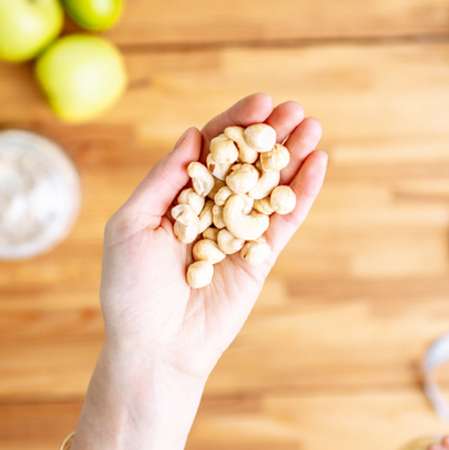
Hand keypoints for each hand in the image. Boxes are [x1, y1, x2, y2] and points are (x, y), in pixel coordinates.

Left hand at [65, 94, 325, 449]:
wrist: (154, 348)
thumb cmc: (130, 290)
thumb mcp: (131, 226)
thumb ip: (163, 181)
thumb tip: (192, 136)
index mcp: (177, 195)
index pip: (211, 148)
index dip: (235, 123)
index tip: (259, 101)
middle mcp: (210, 208)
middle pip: (246, 160)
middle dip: (270, 132)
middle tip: (294, 108)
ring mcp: (237, 232)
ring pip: (270, 185)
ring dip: (293, 155)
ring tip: (313, 126)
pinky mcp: (260, 258)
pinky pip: (285, 220)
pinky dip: (302, 192)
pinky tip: (318, 163)